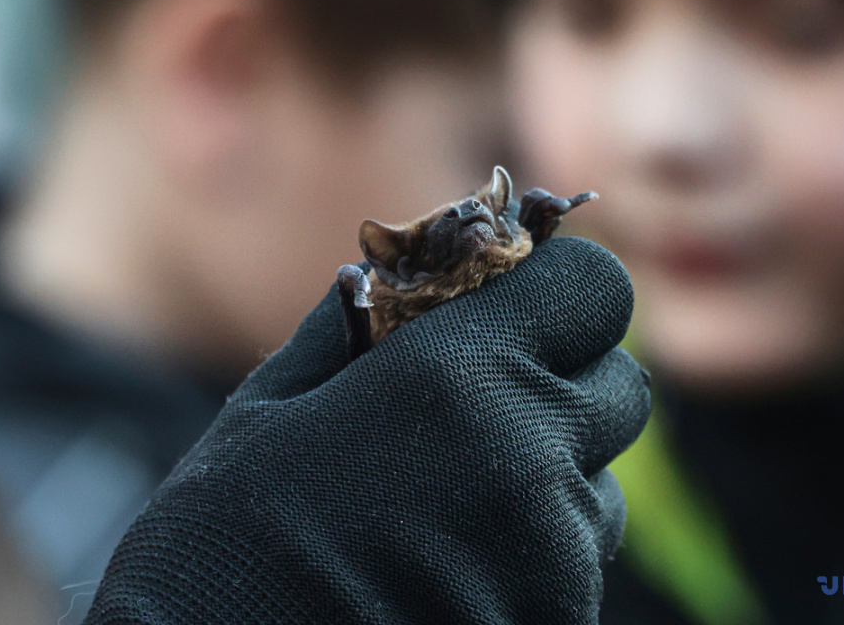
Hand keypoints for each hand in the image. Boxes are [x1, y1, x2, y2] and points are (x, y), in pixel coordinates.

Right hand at [83, 237, 650, 624]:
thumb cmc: (221, 544)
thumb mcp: (271, 408)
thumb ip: (352, 325)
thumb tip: (390, 277)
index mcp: (463, 376)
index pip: (596, 286)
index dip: (560, 287)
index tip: (518, 303)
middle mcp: (533, 457)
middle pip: (622, 384)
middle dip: (567, 379)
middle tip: (488, 402)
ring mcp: (557, 556)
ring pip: (606, 483)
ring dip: (557, 475)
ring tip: (458, 502)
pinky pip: (583, 562)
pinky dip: (542, 551)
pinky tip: (456, 567)